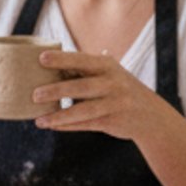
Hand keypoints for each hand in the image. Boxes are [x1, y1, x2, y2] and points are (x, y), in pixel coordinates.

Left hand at [31, 48, 168, 142]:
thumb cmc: (118, 89)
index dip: (62, 59)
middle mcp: (113, 83)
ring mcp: (115, 103)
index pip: (82, 60)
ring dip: (59, 116)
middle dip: (57, 90)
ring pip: (84, 110)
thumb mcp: (107, 74)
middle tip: (34, 95)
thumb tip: (44, 66)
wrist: (151, 115)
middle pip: (82, 87)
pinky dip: (68, 126)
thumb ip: (82, 70)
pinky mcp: (113, 121)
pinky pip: (87, 124)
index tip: (41, 58)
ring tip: (39, 120)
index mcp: (107, 66)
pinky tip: (52, 126)